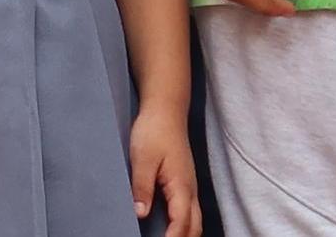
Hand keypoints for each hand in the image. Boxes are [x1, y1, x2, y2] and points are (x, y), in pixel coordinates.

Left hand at [129, 102, 201, 236]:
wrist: (165, 110)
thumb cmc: (154, 130)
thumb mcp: (142, 158)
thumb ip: (142, 187)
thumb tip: (141, 214)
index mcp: (181, 186)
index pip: (181, 222)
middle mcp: (190, 189)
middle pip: (194, 227)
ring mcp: (189, 186)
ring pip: (194, 220)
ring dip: (185, 234)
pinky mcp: (184, 183)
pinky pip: (189, 211)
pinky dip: (184, 225)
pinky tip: (170, 228)